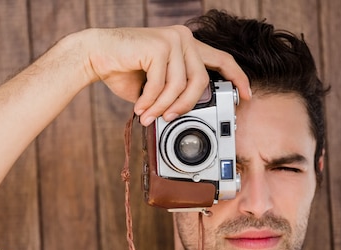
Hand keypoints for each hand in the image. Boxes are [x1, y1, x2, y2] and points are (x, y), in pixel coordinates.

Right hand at [80, 25, 250, 125]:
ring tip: (147, 116)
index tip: (246, 95)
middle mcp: (183, 38)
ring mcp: (172, 39)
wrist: (94, 55)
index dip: (237, 78)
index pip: (221, 59)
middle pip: (200, 81)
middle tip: (168, 119)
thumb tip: (184, 116)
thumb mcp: (154, 86)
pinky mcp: (158, 45)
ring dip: (162, 107)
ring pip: (179, 86)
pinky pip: (161, 85)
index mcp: (186, 45)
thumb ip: (172, 94)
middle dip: (185, 107)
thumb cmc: (122, 70)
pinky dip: (149, 101)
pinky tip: (138, 106)